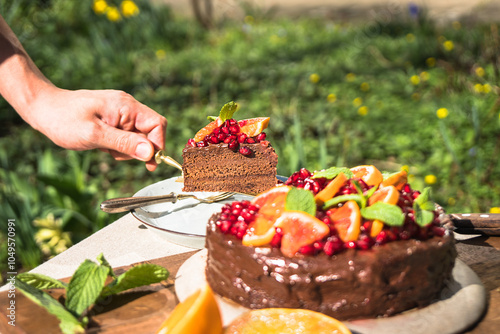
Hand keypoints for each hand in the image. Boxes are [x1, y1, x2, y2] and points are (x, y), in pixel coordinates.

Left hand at [29, 86, 166, 170]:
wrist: (42, 108)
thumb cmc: (63, 119)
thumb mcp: (94, 135)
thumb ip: (124, 143)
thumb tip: (150, 152)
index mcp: (126, 106)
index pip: (157, 124)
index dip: (157, 145)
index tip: (148, 163)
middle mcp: (127, 106)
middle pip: (150, 131)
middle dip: (138, 148)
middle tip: (114, 152)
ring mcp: (121, 111)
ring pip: (138, 135)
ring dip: (126, 148)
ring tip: (104, 146)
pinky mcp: (114, 117)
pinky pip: (127, 134)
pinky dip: (118, 144)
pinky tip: (102, 143)